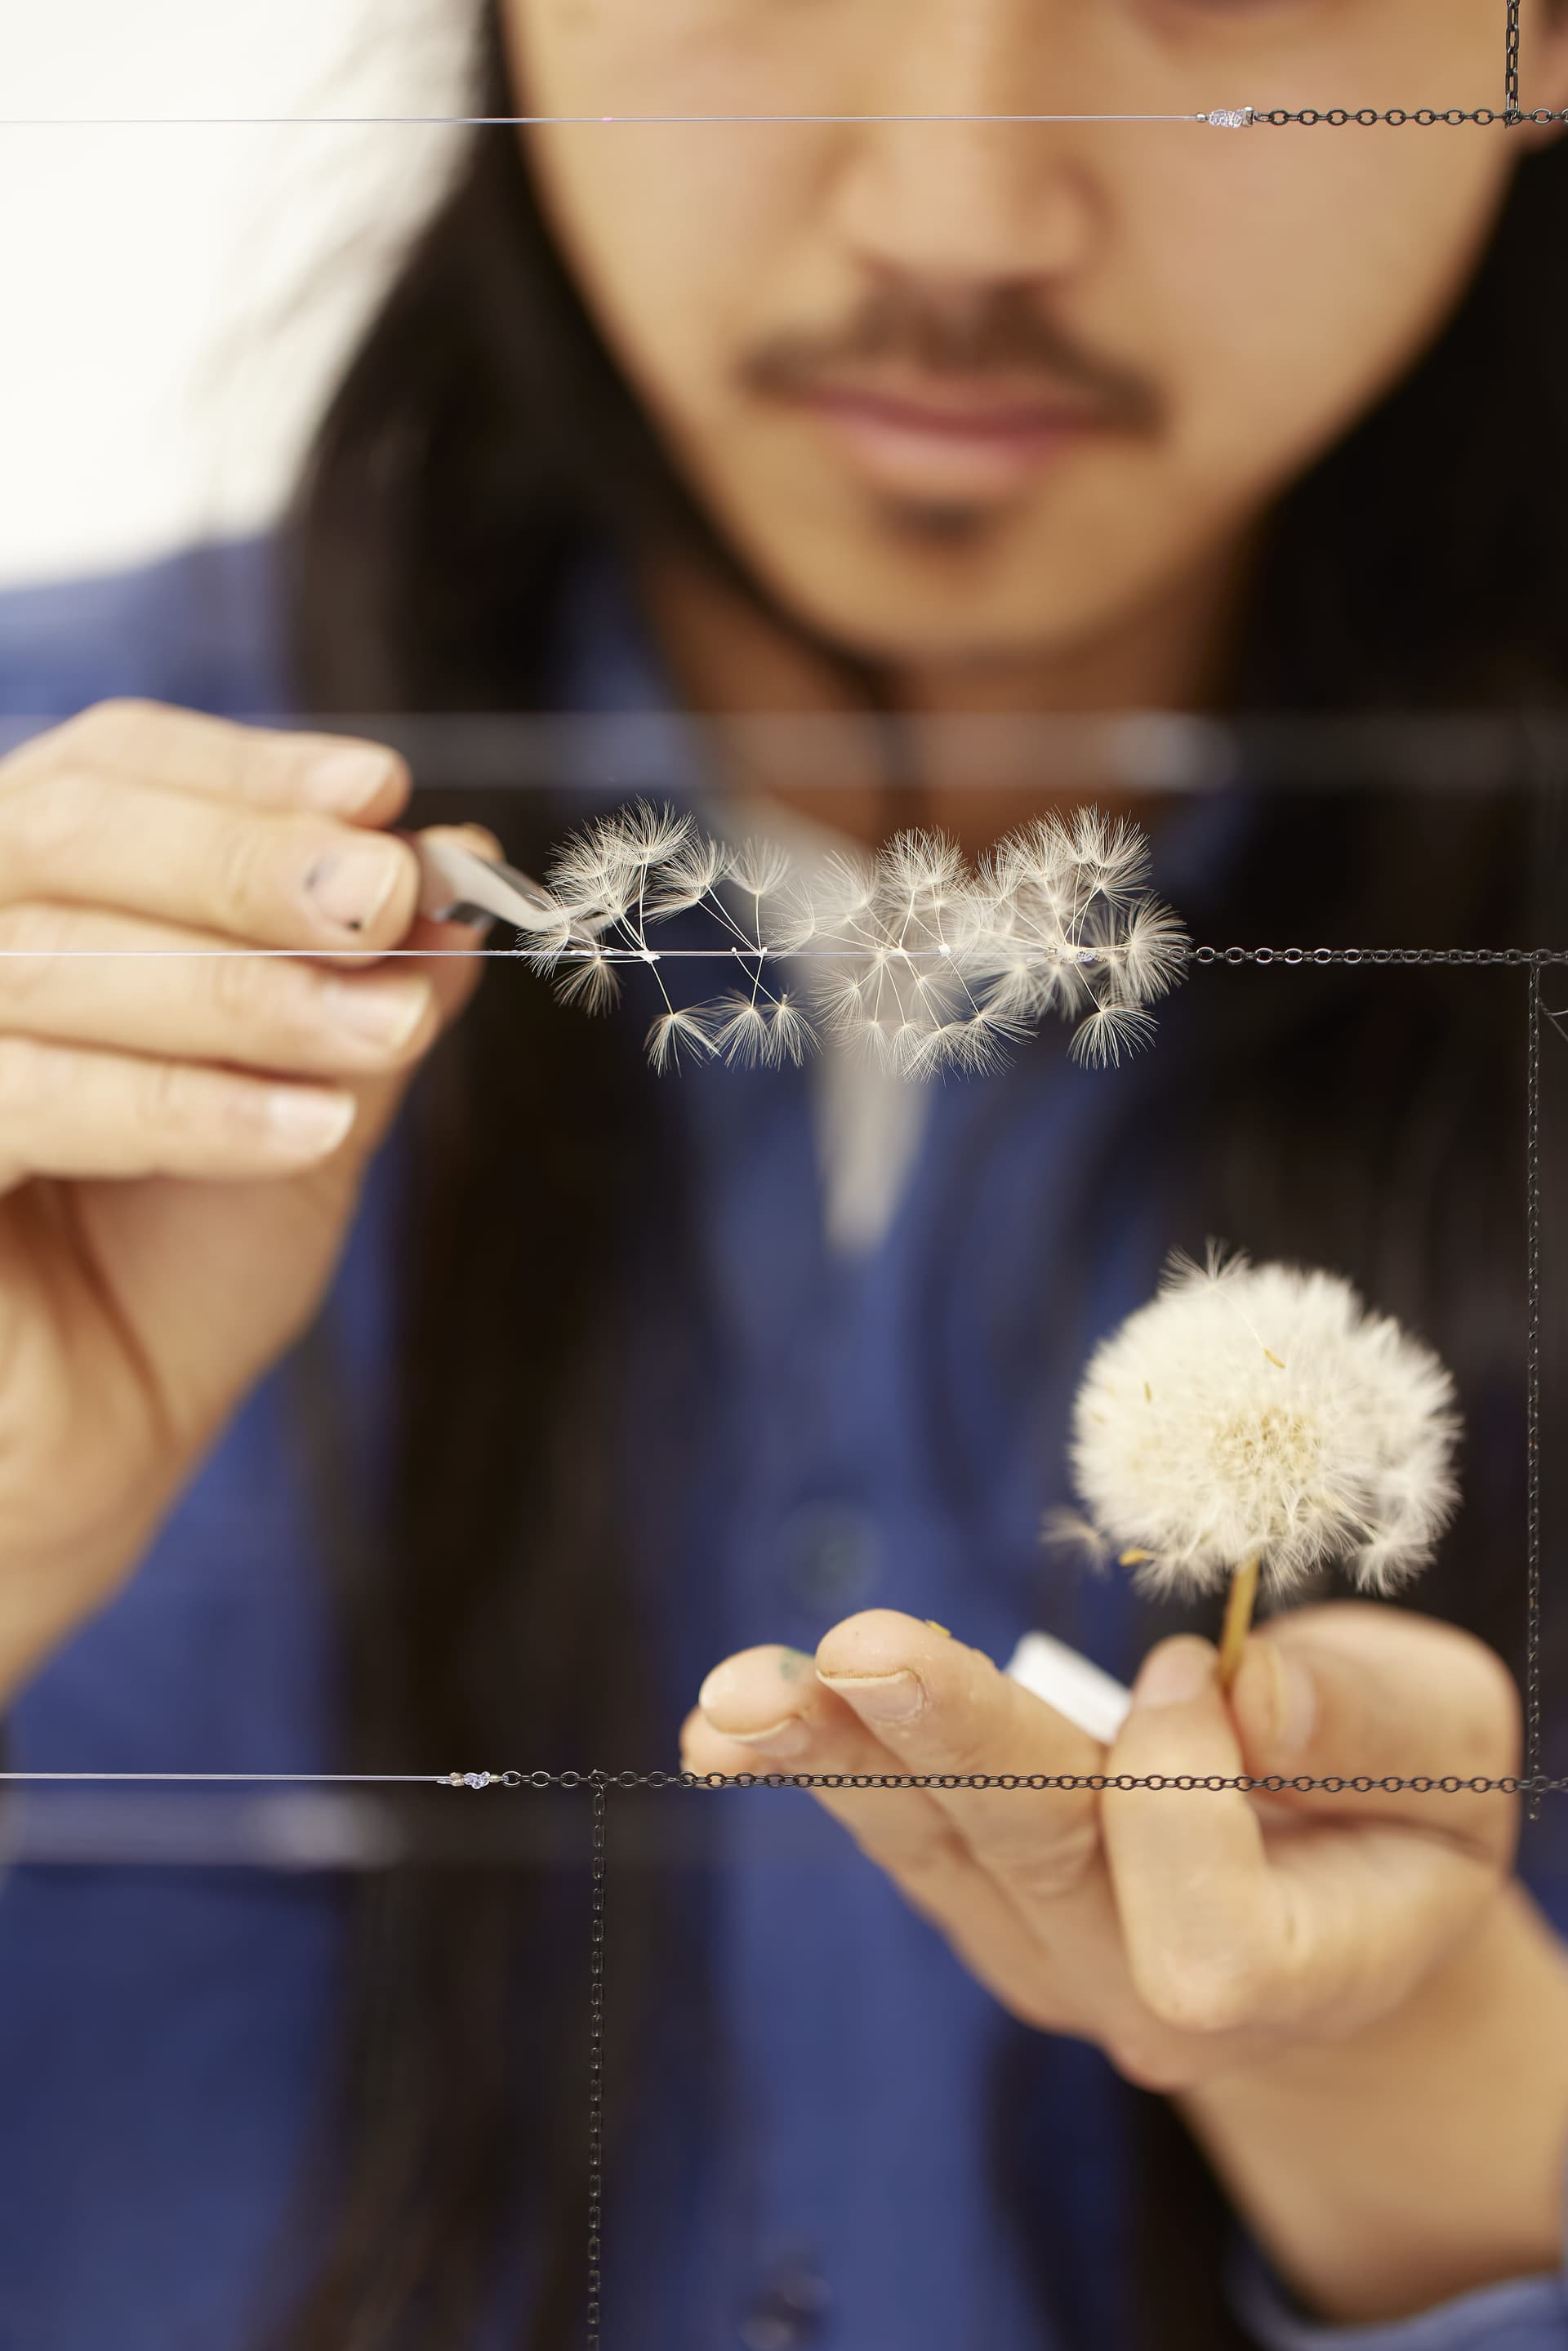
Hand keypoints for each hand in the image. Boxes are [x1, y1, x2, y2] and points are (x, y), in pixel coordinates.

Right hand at [0, 698, 493, 1689]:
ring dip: (241, 990)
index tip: (383, 790)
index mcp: (33, 893)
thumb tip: (464, 866)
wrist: (98, 1441)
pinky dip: (179, 1104)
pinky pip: (25, 1098)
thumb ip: (368, 986)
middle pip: (67, 832)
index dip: (244, 770)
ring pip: (50, 958)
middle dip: (246, 859)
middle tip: (389, 889)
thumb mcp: (311, 1102)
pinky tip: (311, 1127)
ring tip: (388, 1026)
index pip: (112, 767)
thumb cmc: (182, 1259)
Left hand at [681, 1600, 1519, 2090]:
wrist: (1336, 1898)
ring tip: (737, 1693)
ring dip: (833, 1752)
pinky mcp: (980, 1908)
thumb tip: (1241, 1692)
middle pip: (1036, 1860)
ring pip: (933, 1844)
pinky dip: (823, 1760)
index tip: (1198, 1677)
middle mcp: (1148, 1995)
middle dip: (949, 1742)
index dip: (1184, 1787)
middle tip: (857, 1651)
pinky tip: (732, 1716)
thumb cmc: (1400, 1804)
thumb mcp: (1444, 1743)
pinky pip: (898, 1830)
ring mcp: (1046, 1959)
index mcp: (1298, 1977)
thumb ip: (1369, 1724)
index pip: (1203, 1932)